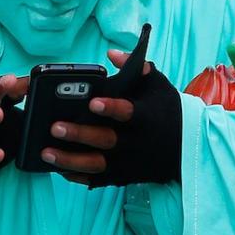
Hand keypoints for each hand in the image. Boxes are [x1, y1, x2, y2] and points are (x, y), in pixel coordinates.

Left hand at [41, 48, 181, 186]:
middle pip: (106, 140)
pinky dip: (79, 177)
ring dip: (71, 161)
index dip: (111, 108)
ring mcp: (130, 163)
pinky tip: (58, 170)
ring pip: (98, 165)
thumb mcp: (159, 86)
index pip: (128, 112)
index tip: (93, 103)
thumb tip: (111, 54)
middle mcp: (137, 142)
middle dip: (80, 135)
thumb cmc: (168, 111)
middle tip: (54, 127)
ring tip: (45, 152)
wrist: (188, 148)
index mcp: (146, 117)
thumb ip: (138, 68)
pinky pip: (99, 180)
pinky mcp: (125, 177)